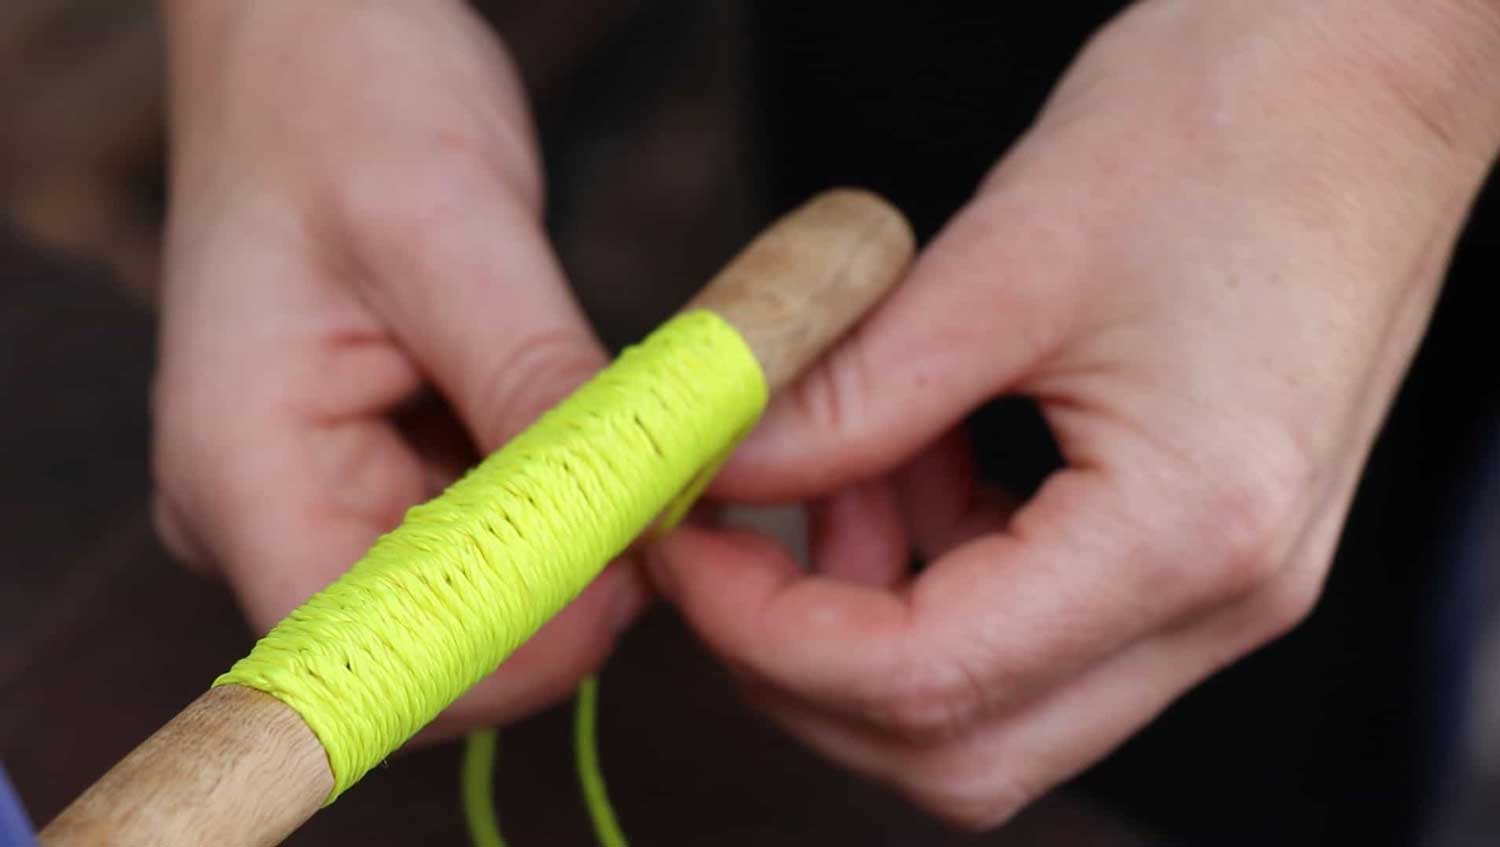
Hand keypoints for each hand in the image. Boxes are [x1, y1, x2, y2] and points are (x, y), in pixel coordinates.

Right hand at [151, 0, 645, 735]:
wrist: (312, 41)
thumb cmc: (343, 98)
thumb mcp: (446, 225)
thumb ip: (529, 376)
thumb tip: (622, 505)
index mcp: (240, 462)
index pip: (369, 646)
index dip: (511, 642)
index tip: (632, 572)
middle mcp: (267, 504)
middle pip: (426, 638)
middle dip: (560, 594)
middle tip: (666, 505)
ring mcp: (324, 489)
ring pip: (471, 591)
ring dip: (571, 546)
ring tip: (640, 453)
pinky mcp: (380, 465)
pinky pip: (486, 530)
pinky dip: (559, 504)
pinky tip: (602, 441)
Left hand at [648, 0, 1499, 827]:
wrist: (1368, 79)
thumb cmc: (1226, 128)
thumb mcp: (1004, 259)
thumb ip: (849, 394)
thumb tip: (722, 471)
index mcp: (1185, 535)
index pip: (928, 682)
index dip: (766, 632)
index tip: (679, 540)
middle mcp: (1221, 602)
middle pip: (963, 750)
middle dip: (804, 662)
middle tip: (729, 536)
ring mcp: (1220, 588)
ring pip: (993, 706)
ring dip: (870, 612)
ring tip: (839, 459)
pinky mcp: (1197, 550)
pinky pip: (1033, 626)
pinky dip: (936, 567)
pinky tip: (909, 456)